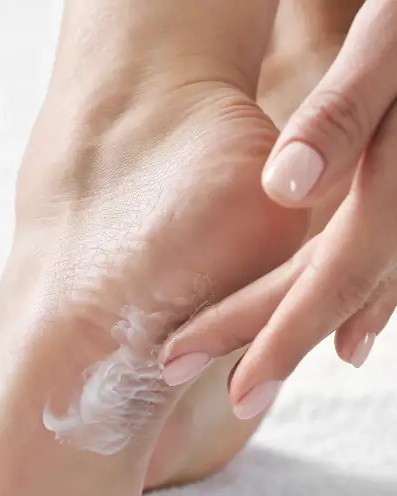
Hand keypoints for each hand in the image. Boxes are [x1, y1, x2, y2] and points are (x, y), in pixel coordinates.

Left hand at [159, 0, 396, 419]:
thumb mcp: (391, 40)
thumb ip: (343, 113)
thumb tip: (282, 188)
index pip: (331, 274)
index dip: (276, 335)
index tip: (221, 382)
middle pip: (338, 288)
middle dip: (268, 342)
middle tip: (192, 375)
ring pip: (368, 283)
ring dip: (311, 329)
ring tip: (261, 369)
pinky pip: (390, 258)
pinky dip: (363, 298)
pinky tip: (354, 329)